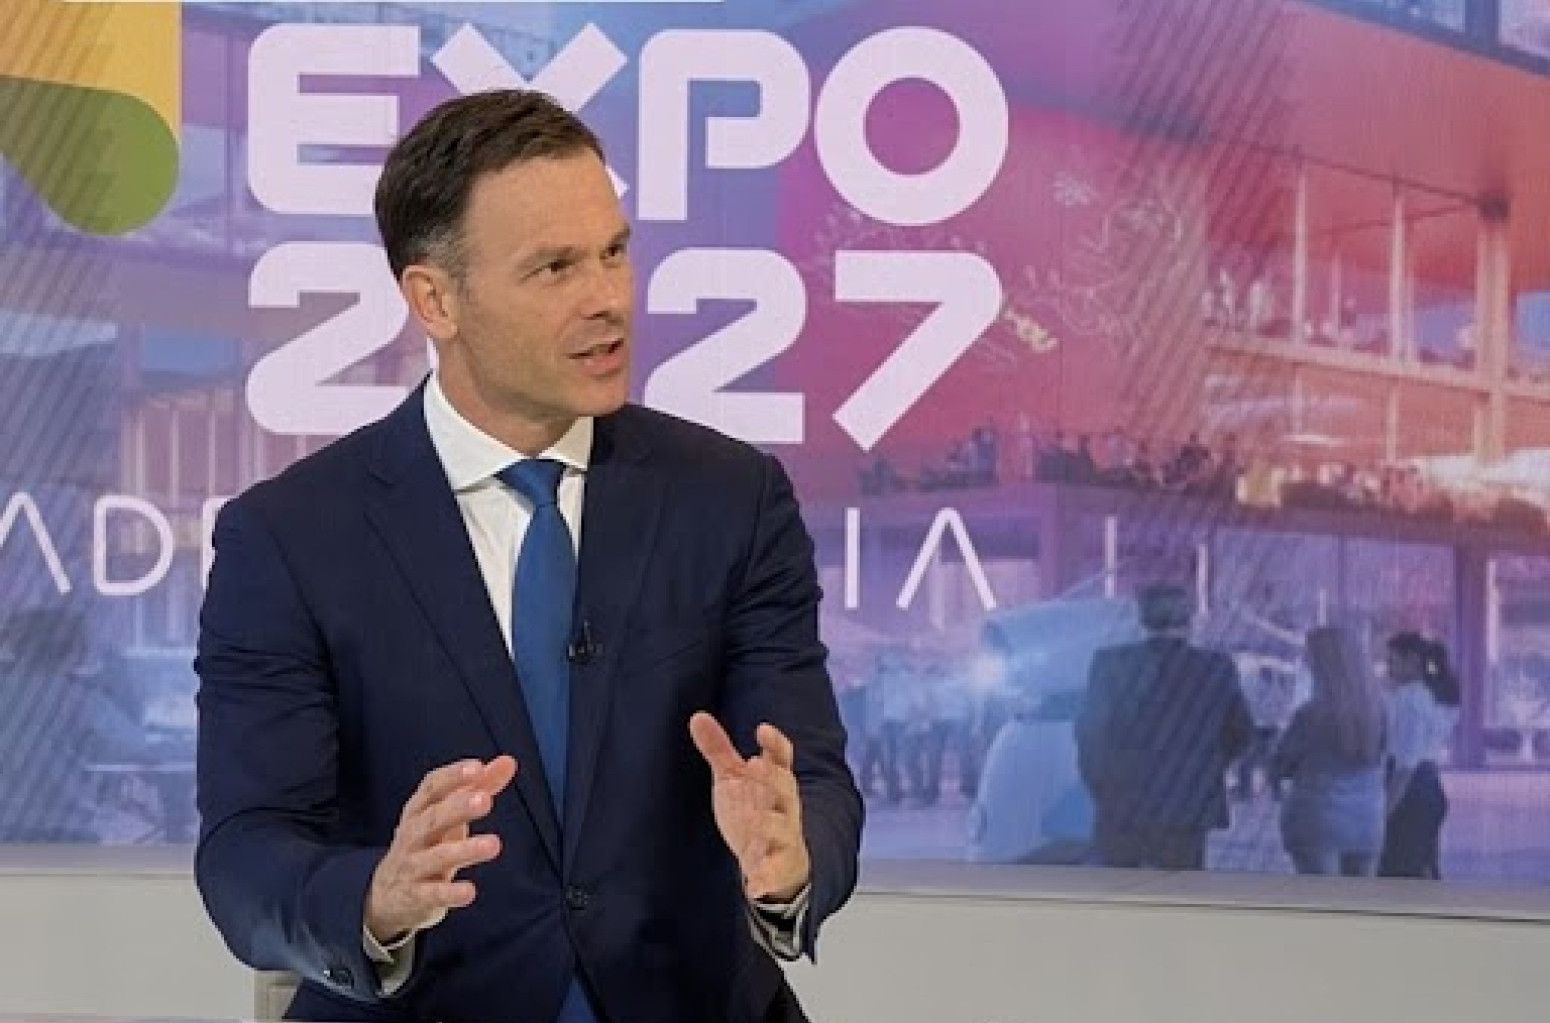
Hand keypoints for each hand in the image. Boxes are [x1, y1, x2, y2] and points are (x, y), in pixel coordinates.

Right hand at [364, 756, 516, 943]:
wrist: (386, 893)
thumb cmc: (426, 842)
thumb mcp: (448, 814)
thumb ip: (479, 787)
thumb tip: (508, 761)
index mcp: (420, 809)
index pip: (432, 787)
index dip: (453, 777)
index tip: (477, 768)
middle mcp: (413, 834)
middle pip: (433, 818)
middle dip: (457, 808)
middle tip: (485, 800)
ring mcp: (412, 865)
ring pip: (436, 856)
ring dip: (464, 850)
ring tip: (494, 844)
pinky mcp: (415, 896)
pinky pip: (432, 894)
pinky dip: (449, 893)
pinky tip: (470, 891)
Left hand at [688, 713, 809, 901]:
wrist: (779, 864)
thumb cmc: (756, 812)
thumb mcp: (735, 780)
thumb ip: (720, 750)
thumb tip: (697, 716)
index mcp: (775, 782)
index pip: (782, 758)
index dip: (775, 743)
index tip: (762, 729)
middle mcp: (784, 807)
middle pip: (785, 788)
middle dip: (771, 778)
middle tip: (753, 765)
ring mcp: (784, 837)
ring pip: (782, 828)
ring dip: (766, 823)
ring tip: (750, 820)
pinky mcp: (778, 867)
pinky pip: (775, 872)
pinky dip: (766, 877)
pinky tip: (754, 884)